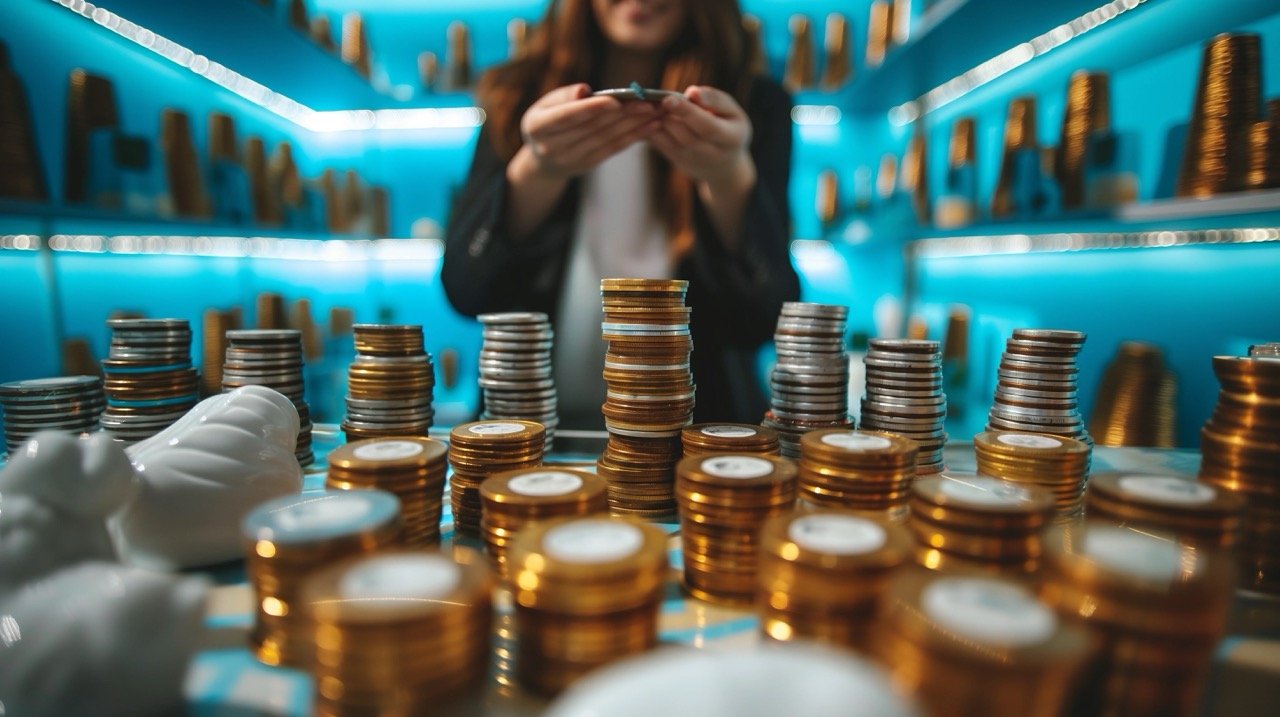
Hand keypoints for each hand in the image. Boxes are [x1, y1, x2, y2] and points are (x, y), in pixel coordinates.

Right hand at [514, 84, 660, 181]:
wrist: (543, 160)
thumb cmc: (547, 119)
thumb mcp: (546, 104)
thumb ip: (564, 96)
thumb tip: (585, 90)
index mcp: (537, 127)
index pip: (567, 117)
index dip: (591, 109)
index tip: (615, 100)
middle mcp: (552, 146)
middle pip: (592, 127)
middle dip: (622, 113)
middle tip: (648, 100)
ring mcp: (571, 159)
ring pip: (607, 138)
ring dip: (633, 124)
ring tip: (655, 110)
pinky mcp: (588, 164)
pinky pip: (613, 149)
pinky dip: (633, 136)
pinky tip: (651, 125)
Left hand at [649, 86, 755, 191]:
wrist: (724, 164)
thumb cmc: (729, 127)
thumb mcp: (732, 111)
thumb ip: (715, 100)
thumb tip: (692, 92)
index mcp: (731, 138)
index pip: (707, 127)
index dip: (688, 112)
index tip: (669, 99)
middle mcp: (712, 154)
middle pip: (686, 137)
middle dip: (670, 116)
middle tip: (660, 99)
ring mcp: (693, 161)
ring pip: (669, 142)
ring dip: (659, 122)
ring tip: (656, 105)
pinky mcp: (676, 161)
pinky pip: (659, 145)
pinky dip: (652, 128)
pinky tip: (650, 115)